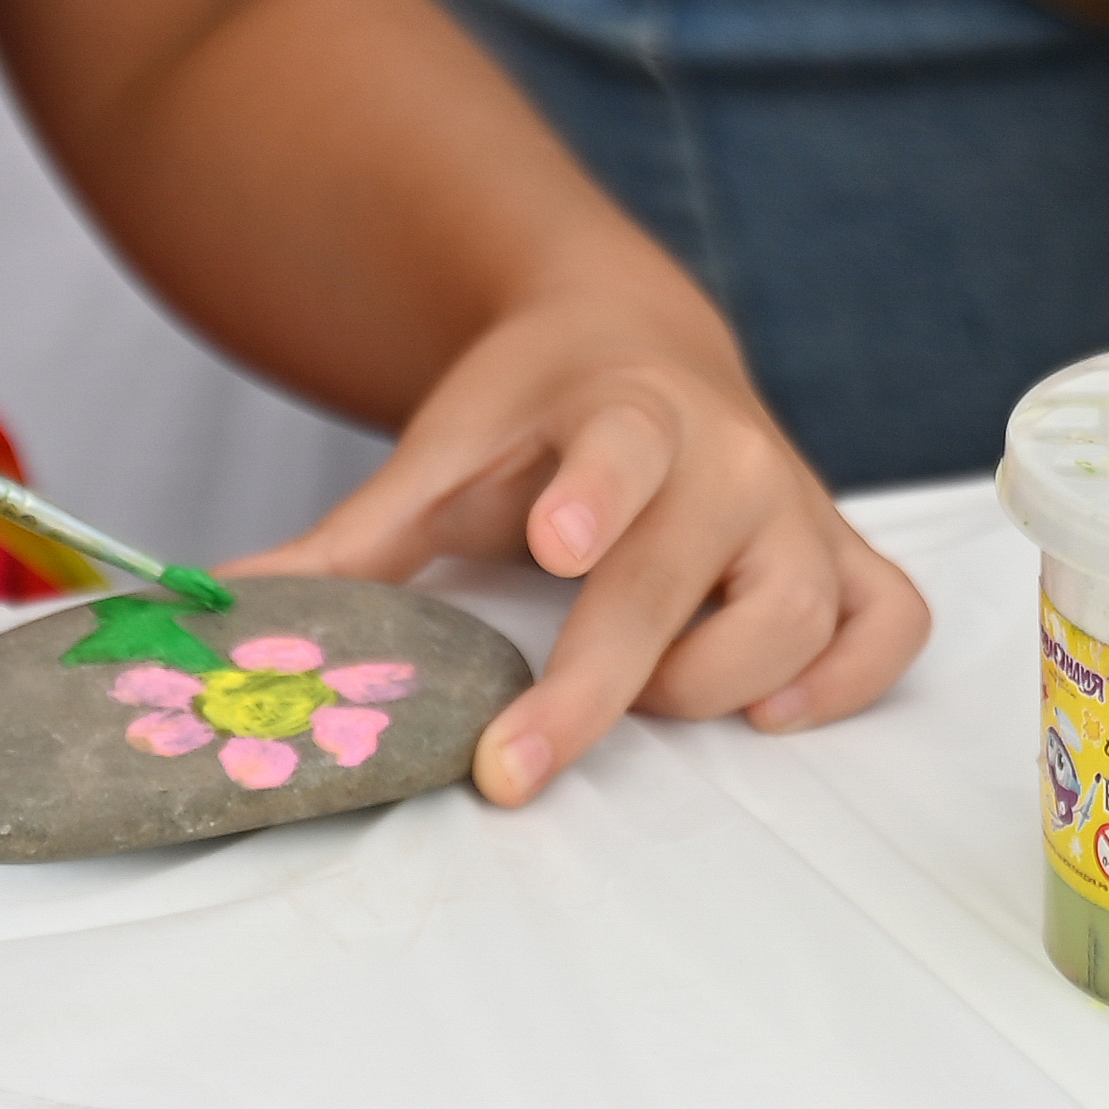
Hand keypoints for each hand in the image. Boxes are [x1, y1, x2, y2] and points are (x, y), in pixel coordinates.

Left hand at [238, 254, 926, 803]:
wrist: (637, 343)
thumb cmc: (534, 414)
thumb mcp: (444, 448)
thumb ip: (351, 537)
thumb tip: (223, 606)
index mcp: (626, 406)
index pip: (622, 447)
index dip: (596, 493)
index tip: (555, 545)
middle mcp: (729, 453)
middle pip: (677, 580)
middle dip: (597, 681)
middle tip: (513, 764)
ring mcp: (795, 509)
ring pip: (794, 618)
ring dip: (711, 683)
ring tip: (643, 690)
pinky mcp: (841, 554)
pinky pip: (886, 624)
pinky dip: (845, 676)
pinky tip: (773, 704)